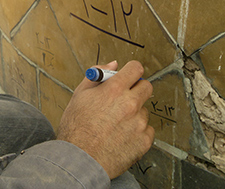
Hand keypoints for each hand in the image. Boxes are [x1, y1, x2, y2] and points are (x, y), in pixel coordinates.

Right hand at [56, 60, 153, 178]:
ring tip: (117, 123)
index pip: (136, 68)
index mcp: (114, 90)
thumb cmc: (76, 129)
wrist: (80, 159)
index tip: (129, 75)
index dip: (131, 70)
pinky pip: (148, 130)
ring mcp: (139, 123)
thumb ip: (98, 75)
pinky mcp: (144, 141)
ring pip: (145, 110)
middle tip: (125, 97)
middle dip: (137, 89)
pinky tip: (123, 135)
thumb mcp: (80, 95)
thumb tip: (112, 65)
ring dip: (135, 113)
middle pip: (147, 87)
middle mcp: (130, 104)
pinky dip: (138, 131)